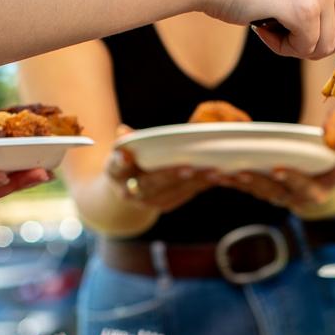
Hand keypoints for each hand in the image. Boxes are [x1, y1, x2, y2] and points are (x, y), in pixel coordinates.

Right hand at [106, 134, 220, 210]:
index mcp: (116, 173)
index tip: (126, 157)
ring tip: (214, 171)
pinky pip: (185, 194)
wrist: (127, 187)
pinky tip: (218, 176)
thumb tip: (124, 131)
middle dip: (170, 175)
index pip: (117, 167)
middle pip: (150, 183)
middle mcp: (130, 192)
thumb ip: (126, 142)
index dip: (121, 162)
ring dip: (195, 181)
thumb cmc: (129, 159)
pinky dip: (202, 184)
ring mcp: (148, 201)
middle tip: (189, 167)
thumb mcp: (123, 150)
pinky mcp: (165, 204)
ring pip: (172, 191)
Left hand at [217, 159, 334, 210]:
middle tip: (240, 171)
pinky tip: (213, 172)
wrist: (327, 177)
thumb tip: (333, 123)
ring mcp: (279, 197)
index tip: (279, 169)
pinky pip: (246, 188)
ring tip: (218, 172)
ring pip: (256, 191)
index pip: (303, 185)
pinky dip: (230, 180)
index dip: (292, 178)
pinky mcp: (265, 191)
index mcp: (317, 190)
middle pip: (274, 191)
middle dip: (256, 181)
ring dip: (237, 182)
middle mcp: (297, 198)